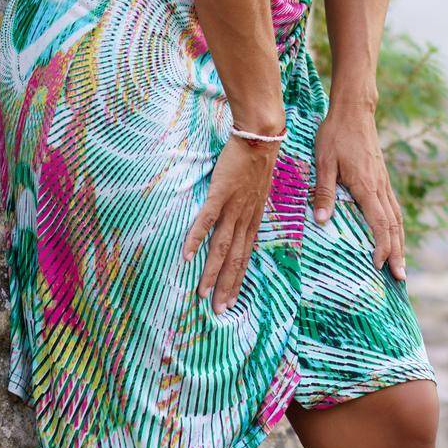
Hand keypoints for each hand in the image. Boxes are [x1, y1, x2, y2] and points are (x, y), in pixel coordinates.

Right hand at [180, 136, 275, 312]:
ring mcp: (233, 207)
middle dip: (226, 286)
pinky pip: (207, 220)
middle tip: (218, 310)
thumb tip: (237, 221)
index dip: (238, 280)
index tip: (231, 301)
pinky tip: (186, 256)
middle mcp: (245, 218)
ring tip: (201, 293)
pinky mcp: (221, 194)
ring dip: (212, 272)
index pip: (245, 256)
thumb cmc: (257, 162)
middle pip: (235, 259)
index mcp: (253, 219)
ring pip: (222, 246)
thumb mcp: (258, 191)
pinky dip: (196, 239)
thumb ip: (247, 208)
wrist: (260, 137)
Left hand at [311, 103, 406, 280]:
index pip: (380, 222)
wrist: (354, 111)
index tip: (380, 266)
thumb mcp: (324, 161)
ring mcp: (383, 182)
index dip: (382, 246)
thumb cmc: (335, 135)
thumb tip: (321, 221)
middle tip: (400, 278)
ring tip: (401, 264)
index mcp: (366, 185)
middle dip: (398, 253)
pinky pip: (393, 207)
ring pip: (397, 217)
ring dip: (400, 242)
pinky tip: (393, 235)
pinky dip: (396, 226)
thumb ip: (324, 191)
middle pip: (394, 225)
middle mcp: (380, 186)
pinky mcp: (381, 177)